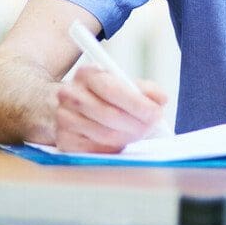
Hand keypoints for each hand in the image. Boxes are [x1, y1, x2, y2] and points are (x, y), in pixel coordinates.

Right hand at [53, 66, 167, 152]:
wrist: (72, 106)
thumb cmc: (105, 95)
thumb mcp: (124, 84)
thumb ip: (146, 90)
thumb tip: (162, 99)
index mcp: (88, 74)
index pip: (113, 90)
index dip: (138, 104)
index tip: (156, 113)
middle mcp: (70, 94)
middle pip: (109, 115)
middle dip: (137, 124)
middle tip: (151, 127)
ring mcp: (63, 118)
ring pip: (104, 135)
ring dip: (128, 137)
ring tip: (138, 132)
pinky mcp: (64, 140)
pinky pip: (95, 150)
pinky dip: (114, 148)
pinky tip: (121, 140)